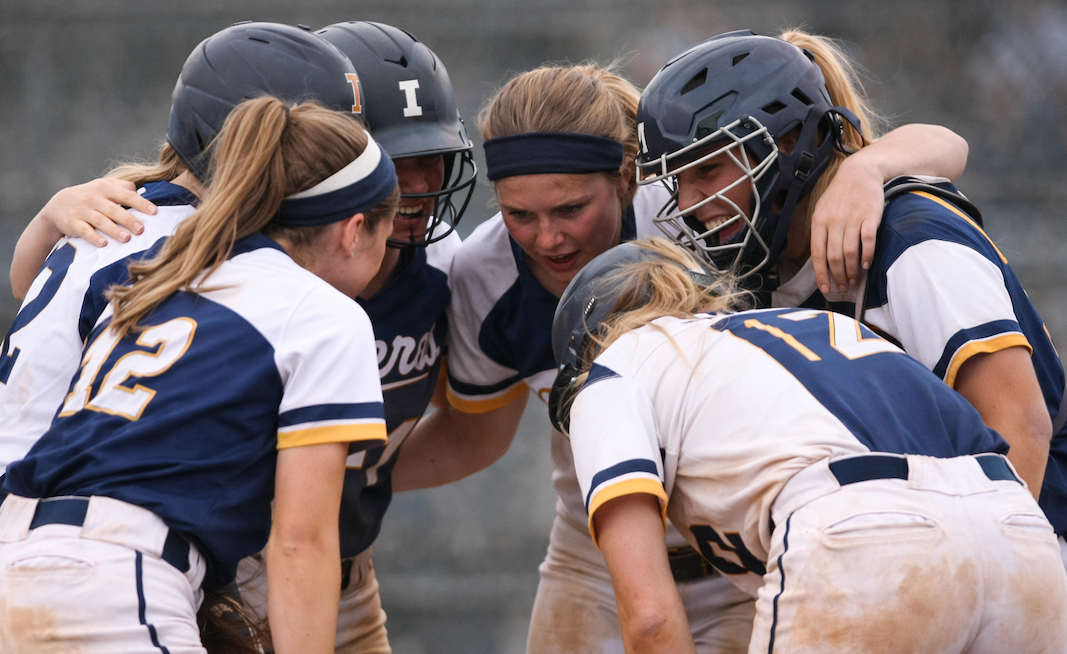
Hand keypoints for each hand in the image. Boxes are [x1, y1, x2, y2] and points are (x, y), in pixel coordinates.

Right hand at [41, 178, 156, 246]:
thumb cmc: (90, 196)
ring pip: (100, 221)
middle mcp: (94, 199)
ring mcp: (83, 211)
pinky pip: (84, 231)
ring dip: (114, 230)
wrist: (58, 205)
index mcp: (106, 189)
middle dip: (128, 220)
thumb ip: (122, 186)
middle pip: (114, 210)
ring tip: (126, 238)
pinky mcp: (73, 223)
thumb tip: (141, 190)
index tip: (154, 212)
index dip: (141, 203)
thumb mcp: (104, 185)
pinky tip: (103, 244)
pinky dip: (93, 237)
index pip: (126, 195)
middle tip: (141, 229)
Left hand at [809, 154, 881, 292]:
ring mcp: (852, 219)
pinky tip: (867, 265)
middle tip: (844, 287)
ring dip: (852, 270)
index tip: (826, 288)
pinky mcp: (870, 216)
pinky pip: (867, 241)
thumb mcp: (822, 210)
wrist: (860, 172)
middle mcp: (833, 222)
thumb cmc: (840, 195)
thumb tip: (820, 258)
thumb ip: (821, 232)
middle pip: (834, 257)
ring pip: (849, 252)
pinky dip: (867, 255)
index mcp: (819, 222)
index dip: (821, 274)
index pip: (817, 254)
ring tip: (855, 280)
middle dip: (838, 276)